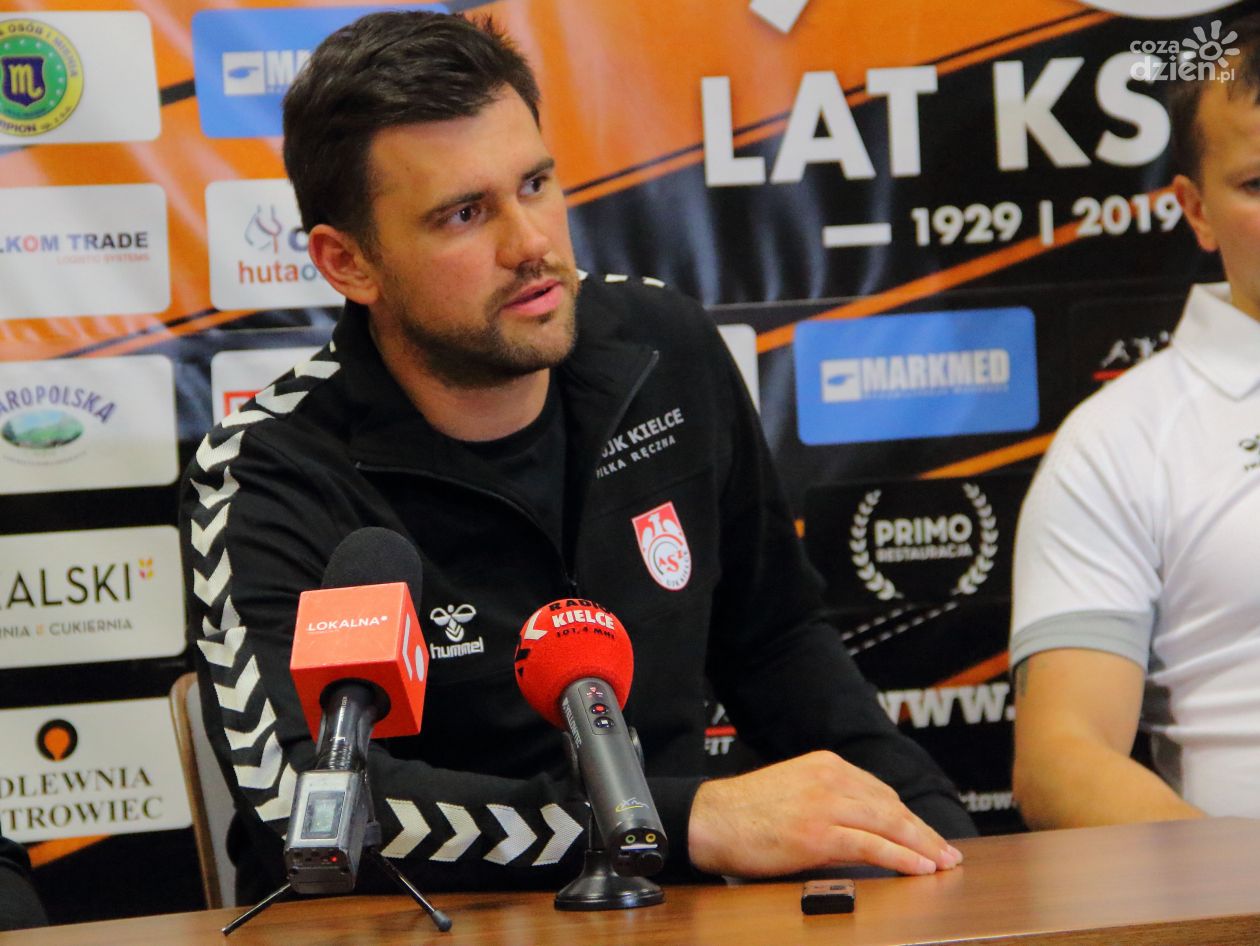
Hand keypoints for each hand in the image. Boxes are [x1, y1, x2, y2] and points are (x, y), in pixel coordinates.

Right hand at [687, 750, 962, 877]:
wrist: (711, 819)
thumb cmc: (745, 812)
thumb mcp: (792, 789)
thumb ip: (827, 799)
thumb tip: (861, 827)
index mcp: (824, 764)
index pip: (879, 791)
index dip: (907, 816)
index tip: (924, 833)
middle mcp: (830, 778)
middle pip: (891, 806)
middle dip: (923, 832)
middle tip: (947, 852)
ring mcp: (825, 805)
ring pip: (889, 824)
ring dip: (921, 846)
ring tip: (942, 863)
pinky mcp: (818, 834)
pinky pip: (872, 846)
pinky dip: (901, 858)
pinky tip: (919, 868)